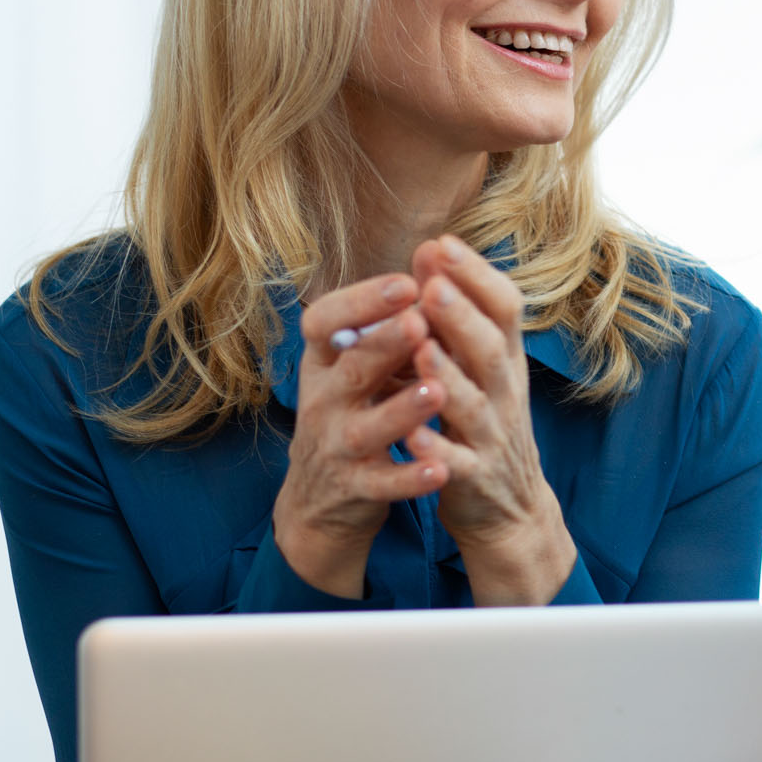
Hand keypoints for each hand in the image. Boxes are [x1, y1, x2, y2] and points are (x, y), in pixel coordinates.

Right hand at [272, 273, 445, 597]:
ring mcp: (336, 447)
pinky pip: (382, 485)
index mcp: (324, 363)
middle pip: (352, 369)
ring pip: (366, 428)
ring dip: (401, 410)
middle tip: (421, 321)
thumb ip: (389, 325)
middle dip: (385, 344)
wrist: (322, 500)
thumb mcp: (357, 367)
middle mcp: (323, 401)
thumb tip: (432, 261)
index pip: (324, 322)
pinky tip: (439, 469)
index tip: (405, 281)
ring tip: (436, 390)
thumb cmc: (352, 412)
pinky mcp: (354, 489)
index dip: (361, 302)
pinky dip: (409, 478)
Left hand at [407, 233, 575, 604]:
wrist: (509, 509)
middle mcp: (504, 394)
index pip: (504, 309)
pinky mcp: (474, 479)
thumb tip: (431, 248)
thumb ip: (455, 313)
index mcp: (505, 361)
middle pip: (491, 349)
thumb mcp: (479, 364)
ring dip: (449, 376)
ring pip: (473, 405)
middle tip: (433, 282)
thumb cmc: (483, 422)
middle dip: (462, 315)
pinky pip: (455, 466)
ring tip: (421, 349)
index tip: (443, 242)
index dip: (477, 276)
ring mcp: (492, 438)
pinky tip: (413, 437)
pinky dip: (435, 452)